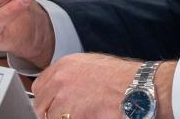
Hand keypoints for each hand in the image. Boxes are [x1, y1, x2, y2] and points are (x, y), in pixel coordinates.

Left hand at [33, 54, 175, 118]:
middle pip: (41, 106)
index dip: (47, 100)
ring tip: (85, 114)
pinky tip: (92, 115)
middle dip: (53, 113)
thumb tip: (59, 90)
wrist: (140, 88)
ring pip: (52, 117)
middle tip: (70, 114)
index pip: (38, 87)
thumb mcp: (91, 66)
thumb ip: (70, 76)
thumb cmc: (122, 79)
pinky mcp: (74, 115)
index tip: (52, 107)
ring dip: (64, 118)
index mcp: (64, 65)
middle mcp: (60, 80)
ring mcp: (65, 98)